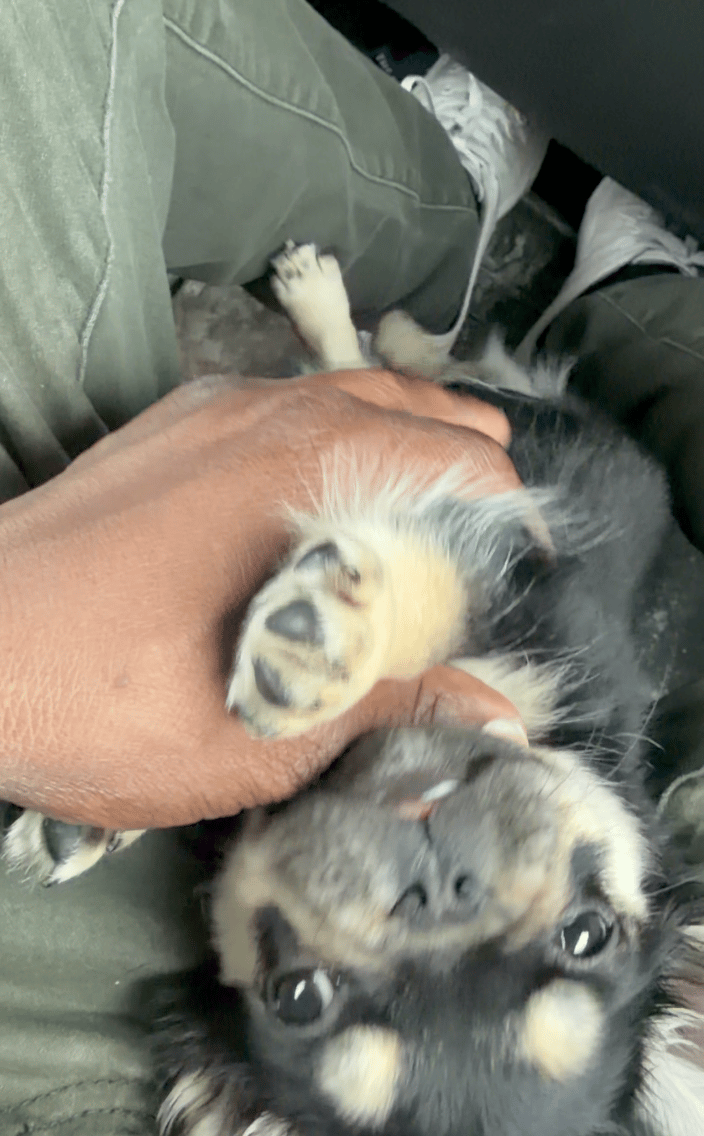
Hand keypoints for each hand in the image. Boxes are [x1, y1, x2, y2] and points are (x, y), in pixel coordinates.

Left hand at [0, 371, 521, 827]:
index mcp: (306, 477)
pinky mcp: (166, 424)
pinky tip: (326, 479)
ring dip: (405, 432)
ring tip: (433, 489)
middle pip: (412, 406)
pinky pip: (282, 398)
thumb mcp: (259, 732)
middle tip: (492, 526)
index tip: (520, 568)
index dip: (507, 514)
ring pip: (346, 389)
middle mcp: (266, 416)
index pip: (455, 463)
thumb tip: (491, 713)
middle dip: (468, 459)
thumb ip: (386, 709)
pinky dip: (334, 424)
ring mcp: (208, 409)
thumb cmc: (93, 700)